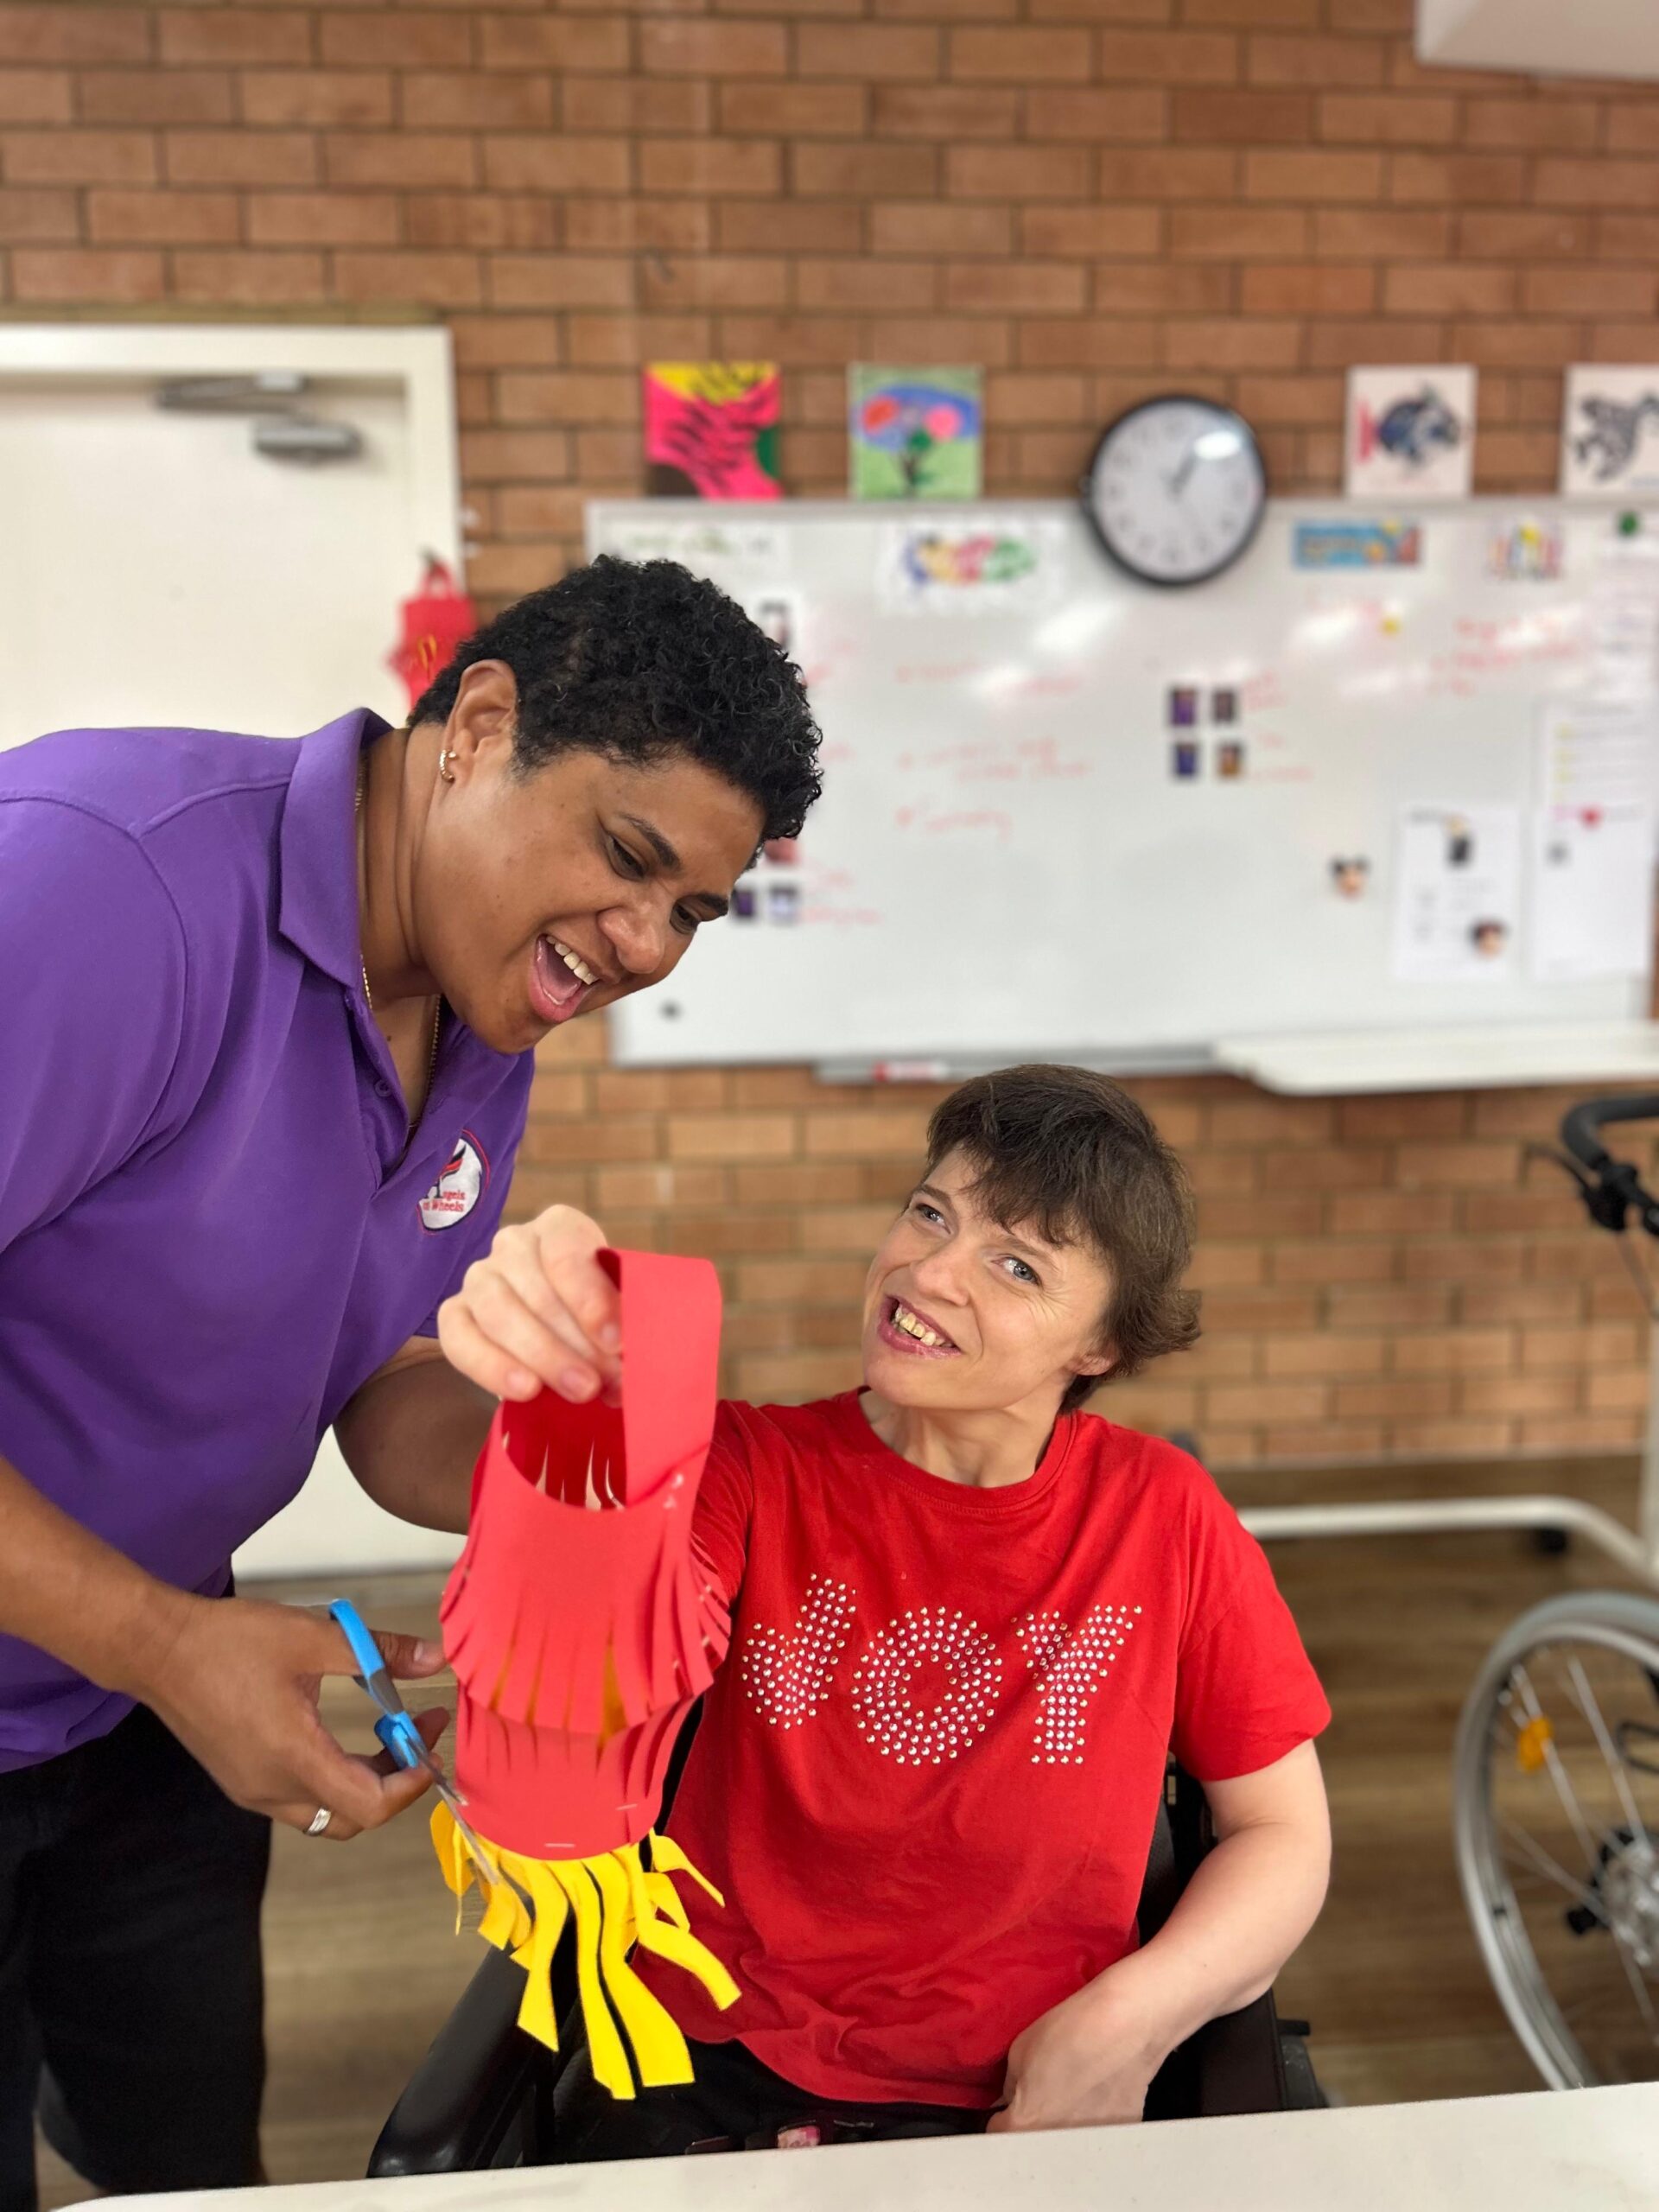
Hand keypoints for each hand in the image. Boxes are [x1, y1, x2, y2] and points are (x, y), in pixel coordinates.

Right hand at [139, 1593, 449, 1839]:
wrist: (156, 1648)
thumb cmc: (230, 1641)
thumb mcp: (315, 1636)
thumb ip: (380, 1652)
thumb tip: (436, 1659)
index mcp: (294, 1760)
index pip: (370, 1806)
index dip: (411, 1783)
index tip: (431, 1741)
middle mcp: (272, 1789)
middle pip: (353, 1816)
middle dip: (396, 1779)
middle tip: (417, 1729)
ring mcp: (252, 1790)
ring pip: (325, 1812)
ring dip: (365, 1780)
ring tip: (388, 1728)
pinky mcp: (240, 1780)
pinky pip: (298, 1798)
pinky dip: (333, 1775)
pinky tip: (342, 1731)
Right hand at [437, 1204, 620, 1405]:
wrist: (566, 1338)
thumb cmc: (598, 1317)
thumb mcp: (617, 1311)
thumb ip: (621, 1324)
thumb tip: (625, 1356)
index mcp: (559, 1227)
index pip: (566, 1250)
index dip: (591, 1297)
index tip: (615, 1340)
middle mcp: (514, 1244)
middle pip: (537, 1290)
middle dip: (574, 1342)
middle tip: (602, 1381)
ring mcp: (479, 1277)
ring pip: (499, 1313)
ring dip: (542, 1357)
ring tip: (578, 1390)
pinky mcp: (454, 1314)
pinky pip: (459, 1339)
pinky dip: (492, 1367)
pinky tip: (526, 1390)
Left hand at [986, 1979, 1163, 2133]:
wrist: (1126, 2024)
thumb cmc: (1071, 2033)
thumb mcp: (1019, 2050)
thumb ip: (1011, 2085)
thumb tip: (1010, 2100)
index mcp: (1026, 2125)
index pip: (998, 2132)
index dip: (1000, 2114)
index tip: (1008, 2103)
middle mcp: (1056, 2144)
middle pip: (1034, 2141)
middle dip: (1033, 2123)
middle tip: (1042, 2095)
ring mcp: (1091, 2143)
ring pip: (1066, 2140)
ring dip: (1064, 2124)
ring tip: (1074, 2093)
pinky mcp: (1120, 2134)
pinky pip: (1097, 2133)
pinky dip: (1094, 2119)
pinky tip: (1100, 2093)